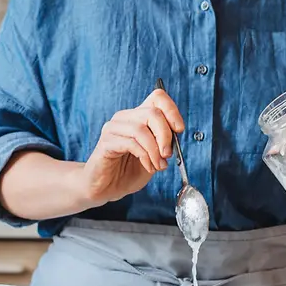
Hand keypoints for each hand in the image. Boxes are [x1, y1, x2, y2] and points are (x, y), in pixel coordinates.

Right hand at [81, 88, 185, 205]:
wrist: (107, 188)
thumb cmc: (129, 171)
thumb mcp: (155, 156)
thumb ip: (165, 144)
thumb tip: (175, 136)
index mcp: (138, 117)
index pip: (157, 97)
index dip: (172, 111)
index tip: (179, 130)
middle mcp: (125, 118)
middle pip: (152, 112)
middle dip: (165, 135)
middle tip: (168, 155)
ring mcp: (113, 128)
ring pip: (141, 129)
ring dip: (155, 151)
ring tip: (158, 165)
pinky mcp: (106, 142)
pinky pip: (130, 143)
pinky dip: (144, 156)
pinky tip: (148, 167)